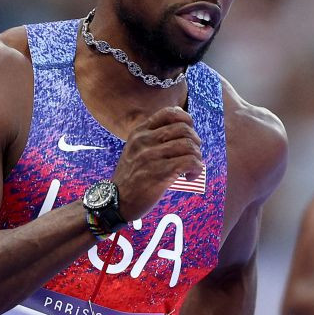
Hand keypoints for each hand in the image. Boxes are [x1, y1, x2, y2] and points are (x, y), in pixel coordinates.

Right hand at [112, 106, 204, 220]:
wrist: (116, 201)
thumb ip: (153, 136)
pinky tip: (189, 177)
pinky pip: (190, 162)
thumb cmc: (132, 177)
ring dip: (197, 157)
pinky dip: (196, 169)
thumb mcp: (136, 149)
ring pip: (189, 146)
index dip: (186, 119)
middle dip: (195, 141)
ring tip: (191, 168)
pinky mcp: (159, 173)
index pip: (168, 113)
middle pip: (184, 129)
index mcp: (139, 132)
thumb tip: (183, 122)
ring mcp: (150, 156)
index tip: (190, 133)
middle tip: (193, 155)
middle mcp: (144, 141)